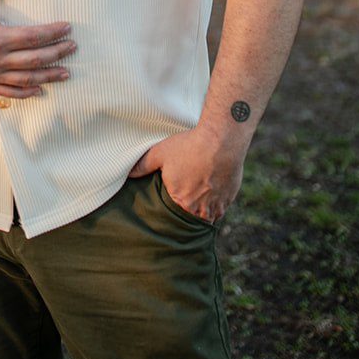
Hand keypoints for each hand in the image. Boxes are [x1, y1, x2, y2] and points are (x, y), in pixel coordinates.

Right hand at [0, 0, 74, 97]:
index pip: (32, 37)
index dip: (53, 33)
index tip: (67, 28)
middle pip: (34, 59)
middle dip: (56, 53)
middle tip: (72, 48)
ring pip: (25, 79)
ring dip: (48, 76)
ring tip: (65, 73)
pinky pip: (8, 91)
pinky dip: (25, 92)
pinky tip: (39, 89)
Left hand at [128, 129, 245, 223]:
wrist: (221, 142)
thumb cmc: (190, 147)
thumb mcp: (161, 153)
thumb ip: (144, 165)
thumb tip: (128, 174)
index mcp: (179, 201)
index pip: (172, 213)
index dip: (171, 206)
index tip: (172, 198)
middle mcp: (198, 209)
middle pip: (190, 216)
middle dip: (187, 209)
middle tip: (186, 196)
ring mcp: (216, 206)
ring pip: (206, 215)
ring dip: (202, 209)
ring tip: (198, 196)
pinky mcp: (229, 199)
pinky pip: (220, 208)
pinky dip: (215, 203)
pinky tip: (211, 191)